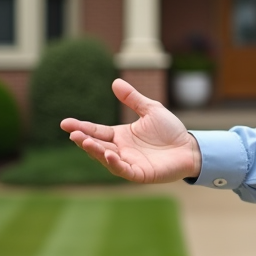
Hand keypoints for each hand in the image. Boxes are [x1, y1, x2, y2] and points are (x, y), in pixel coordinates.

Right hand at [61, 78, 202, 182]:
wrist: (190, 147)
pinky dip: (114, 162)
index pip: (96, 131)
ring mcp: (128, 162)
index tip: (65, 123)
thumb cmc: (171, 130)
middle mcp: (121, 150)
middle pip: (97, 145)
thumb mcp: (151, 110)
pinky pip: (123, 169)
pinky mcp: (139, 173)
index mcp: (120, 136)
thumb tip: (115, 81)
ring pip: (106, 158)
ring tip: (84, 142)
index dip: (81, 127)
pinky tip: (109, 153)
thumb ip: (133, 99)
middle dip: (84, 140)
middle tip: (72, 133)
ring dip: (95, 151)